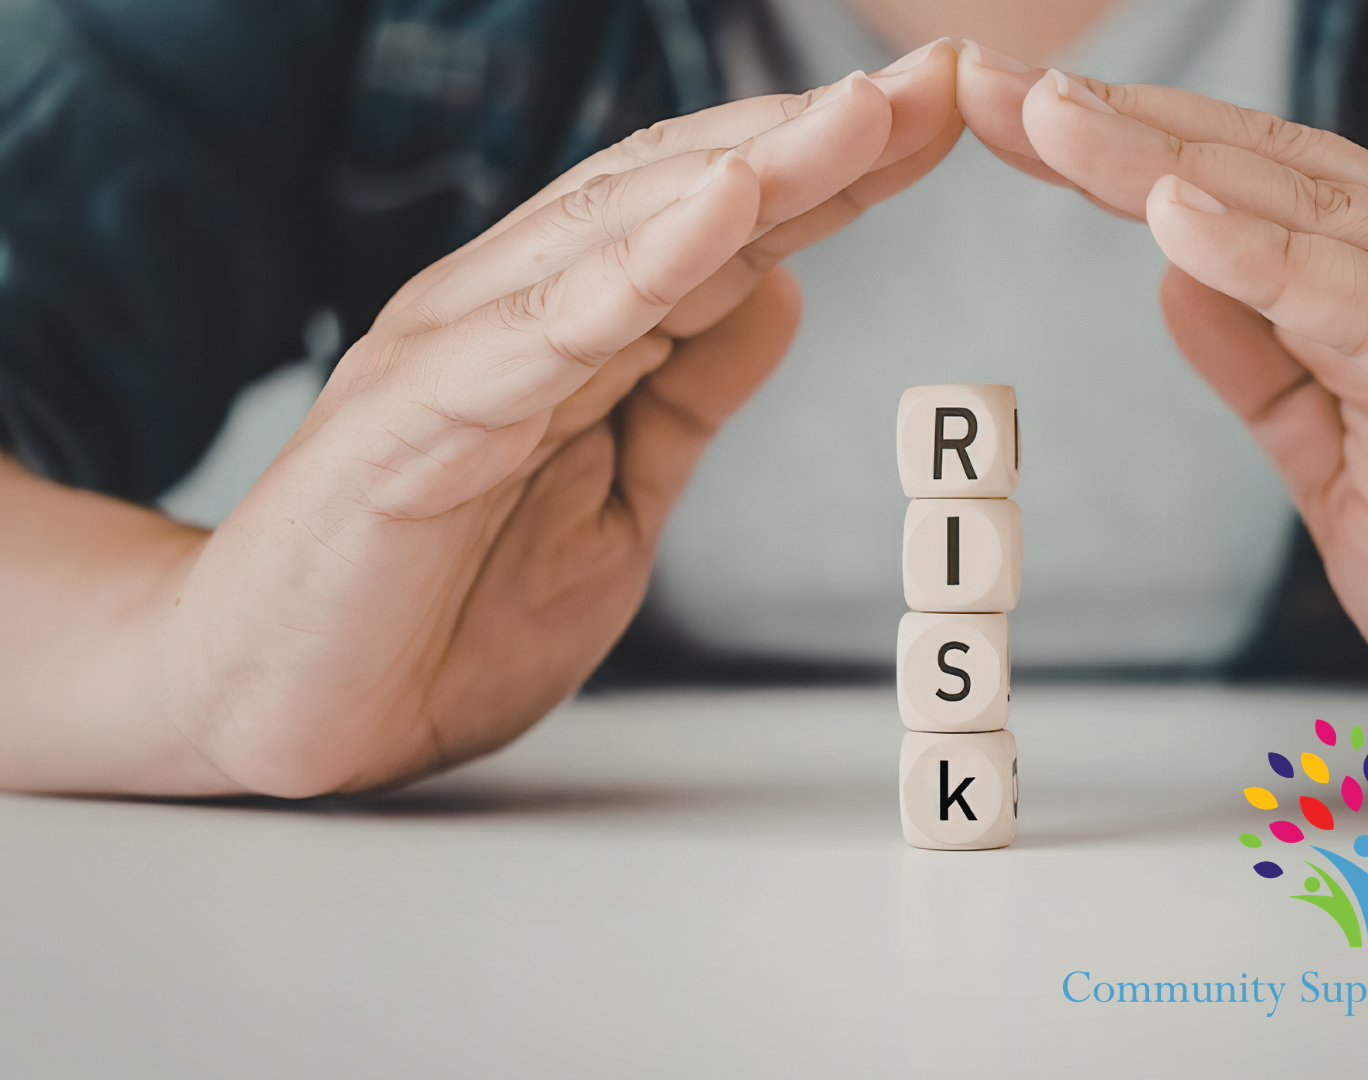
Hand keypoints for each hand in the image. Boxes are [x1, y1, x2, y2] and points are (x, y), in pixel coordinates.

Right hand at [137, 44, 964, 796]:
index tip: (949, 121)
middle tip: (944, 84)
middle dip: (822, 140)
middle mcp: (519, 312)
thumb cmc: (444, 608)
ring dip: (751, 171)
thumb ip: (687, 397)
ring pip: (622, 239)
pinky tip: (723, 214)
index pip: (727, 227)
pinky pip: (540, 337)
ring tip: (859, 115)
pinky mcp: (414, 425)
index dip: (841, 172)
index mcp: (576, 329)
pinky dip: (635, 269)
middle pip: (690, 199)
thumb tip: (787, 293)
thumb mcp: (618, 502)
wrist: (286, 715)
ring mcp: (461, 356)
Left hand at [958, 47, 1367, 788]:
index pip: (1229, 199)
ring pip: (1318, 220)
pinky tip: (1190, 222)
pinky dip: (1292, 265)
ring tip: (1065, 125)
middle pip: (1255, 179)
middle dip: (1116, 132)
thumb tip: (1175, 281)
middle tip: (996, 86)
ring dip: (1177, 166)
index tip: (995, 121)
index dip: (1108, 157)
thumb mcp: (1344, 476)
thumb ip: (1272, 377)